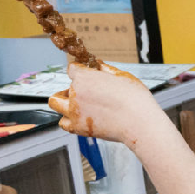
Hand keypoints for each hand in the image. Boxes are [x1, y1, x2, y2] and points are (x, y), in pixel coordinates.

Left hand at [49, 63, 166, 144]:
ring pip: (55, 104)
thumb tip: (97, 65)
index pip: (72, 69)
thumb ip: (106, 69)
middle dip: (71, 88)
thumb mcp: (122, 76)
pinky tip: (79, 117)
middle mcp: (75, 94)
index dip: (80, 70)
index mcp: (85, 78)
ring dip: (63, 102)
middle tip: (84, 92)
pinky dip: (67, 120)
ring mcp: (75, 112)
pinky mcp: (78, 128)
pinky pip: (63, 123)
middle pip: (63, 87)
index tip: (88, 74)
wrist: (139, 123)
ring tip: (76, 104)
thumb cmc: (135, 99)